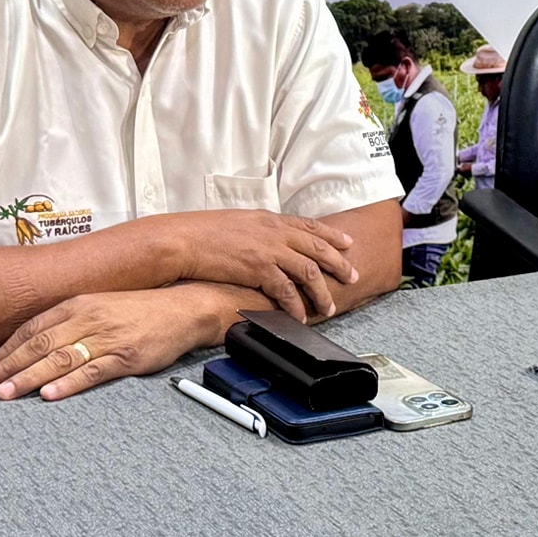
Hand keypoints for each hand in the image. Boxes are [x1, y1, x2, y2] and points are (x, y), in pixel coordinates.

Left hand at [0, 287, 228, 400]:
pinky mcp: (126, 356)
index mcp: (80, 304)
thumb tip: (35, 341)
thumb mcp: (101, 305)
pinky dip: (68, 384)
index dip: (8, 349)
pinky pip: (92, 371)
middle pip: (41, 344)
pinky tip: (50, 395)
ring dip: (29, 378)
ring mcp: (108, 337)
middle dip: (10, 367)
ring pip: (60, 359)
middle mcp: (89, 318)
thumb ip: (70, 320)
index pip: (34, 328)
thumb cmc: (139, 310)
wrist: (184, 308)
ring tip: (7, 394)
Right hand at [148, 210, 356, 320]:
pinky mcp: (260, 269)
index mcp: (272, 220)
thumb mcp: (241, 222)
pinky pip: (286, 291)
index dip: (333, 235)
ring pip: (308, 272)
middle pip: (318, 249)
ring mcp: (270, 250)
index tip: (348, 244)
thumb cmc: (206, 232)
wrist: (185, 239)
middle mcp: (276, 232)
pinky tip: (300, 316)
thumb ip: (262, 230)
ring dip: (321, 292)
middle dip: (339, 265)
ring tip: (329, 306)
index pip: (311, 226)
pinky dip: (296, 305)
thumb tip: (272, 240)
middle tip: (352, 277)